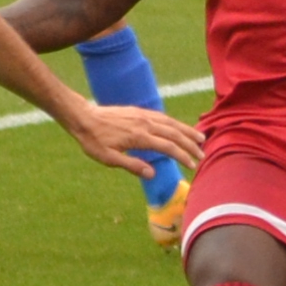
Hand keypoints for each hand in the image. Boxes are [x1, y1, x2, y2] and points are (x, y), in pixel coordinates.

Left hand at [68, 103, 203, 178]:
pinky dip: (175, 123)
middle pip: (175, 134)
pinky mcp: (139, 112)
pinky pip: (163, 117)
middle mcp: (145, 123)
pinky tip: (179, 128)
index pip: (168, 147)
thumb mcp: (109, 158)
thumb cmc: (93, 141)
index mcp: (140, 137)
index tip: (192, 166)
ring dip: (187, 131)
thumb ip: (132, 166)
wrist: (83, 118)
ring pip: (171, 122)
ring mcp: (143, 115)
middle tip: (202, 154)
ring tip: (200, 138)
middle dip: (190, 144)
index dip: (182, 156)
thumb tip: (153, 174)